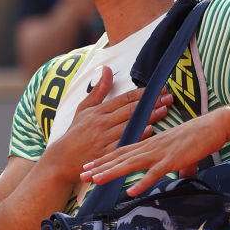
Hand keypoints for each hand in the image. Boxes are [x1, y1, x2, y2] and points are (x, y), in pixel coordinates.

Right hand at [43, 66, 172, 183]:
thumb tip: (106, 69)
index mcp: (98, 111)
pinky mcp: (104, 154)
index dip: (143, 93)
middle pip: (130, 110)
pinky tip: (149, 130)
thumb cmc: (74, 134)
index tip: (159, 89)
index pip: (124, 99)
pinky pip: (124, 143)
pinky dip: (137, 136)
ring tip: (164, 110)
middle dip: (151, 103)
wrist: (61, 160)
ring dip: (148, 117)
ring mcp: (103, 138)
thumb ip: (98, 90)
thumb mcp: (83, 109)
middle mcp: (101, 123)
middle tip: (168, 98)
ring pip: (130, 125)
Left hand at [80, 108, 229, 194]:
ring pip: (130, 164)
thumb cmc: (198, 139)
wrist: (213, 126)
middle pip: (119, 158)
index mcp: (149, 145)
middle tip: (81, 174)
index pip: (121, 152)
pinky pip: (154, 173)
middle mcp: (149, 148)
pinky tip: (130, 192)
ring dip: (112, 173)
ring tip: (96, 180)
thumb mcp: (182, 155)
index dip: (103, 159)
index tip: (88, 165)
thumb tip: (185, 178)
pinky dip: (142, 182)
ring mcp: (159, 154)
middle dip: (100, 167)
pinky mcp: (172, 160)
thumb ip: (180, 168)